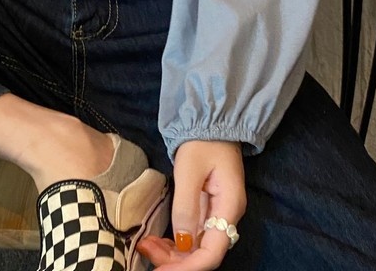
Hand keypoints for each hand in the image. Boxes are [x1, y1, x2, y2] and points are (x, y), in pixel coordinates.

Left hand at [136, 140, 246, 270]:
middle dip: (177, 261)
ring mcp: (217, 212)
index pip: (213, 251)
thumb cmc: (202, 141)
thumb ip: (186, 205)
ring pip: (197, 245)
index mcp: (228, 207)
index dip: (189, 266)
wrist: (210, 120)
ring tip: (147, 246)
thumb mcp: (190, 170)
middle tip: (146, 252)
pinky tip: (157, 240)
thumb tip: (181, 242)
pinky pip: (193, 232)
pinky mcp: (207, 207)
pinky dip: (176, 241)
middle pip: (204, 252)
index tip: (162, 269)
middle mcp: (226, 215)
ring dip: (173, 253)